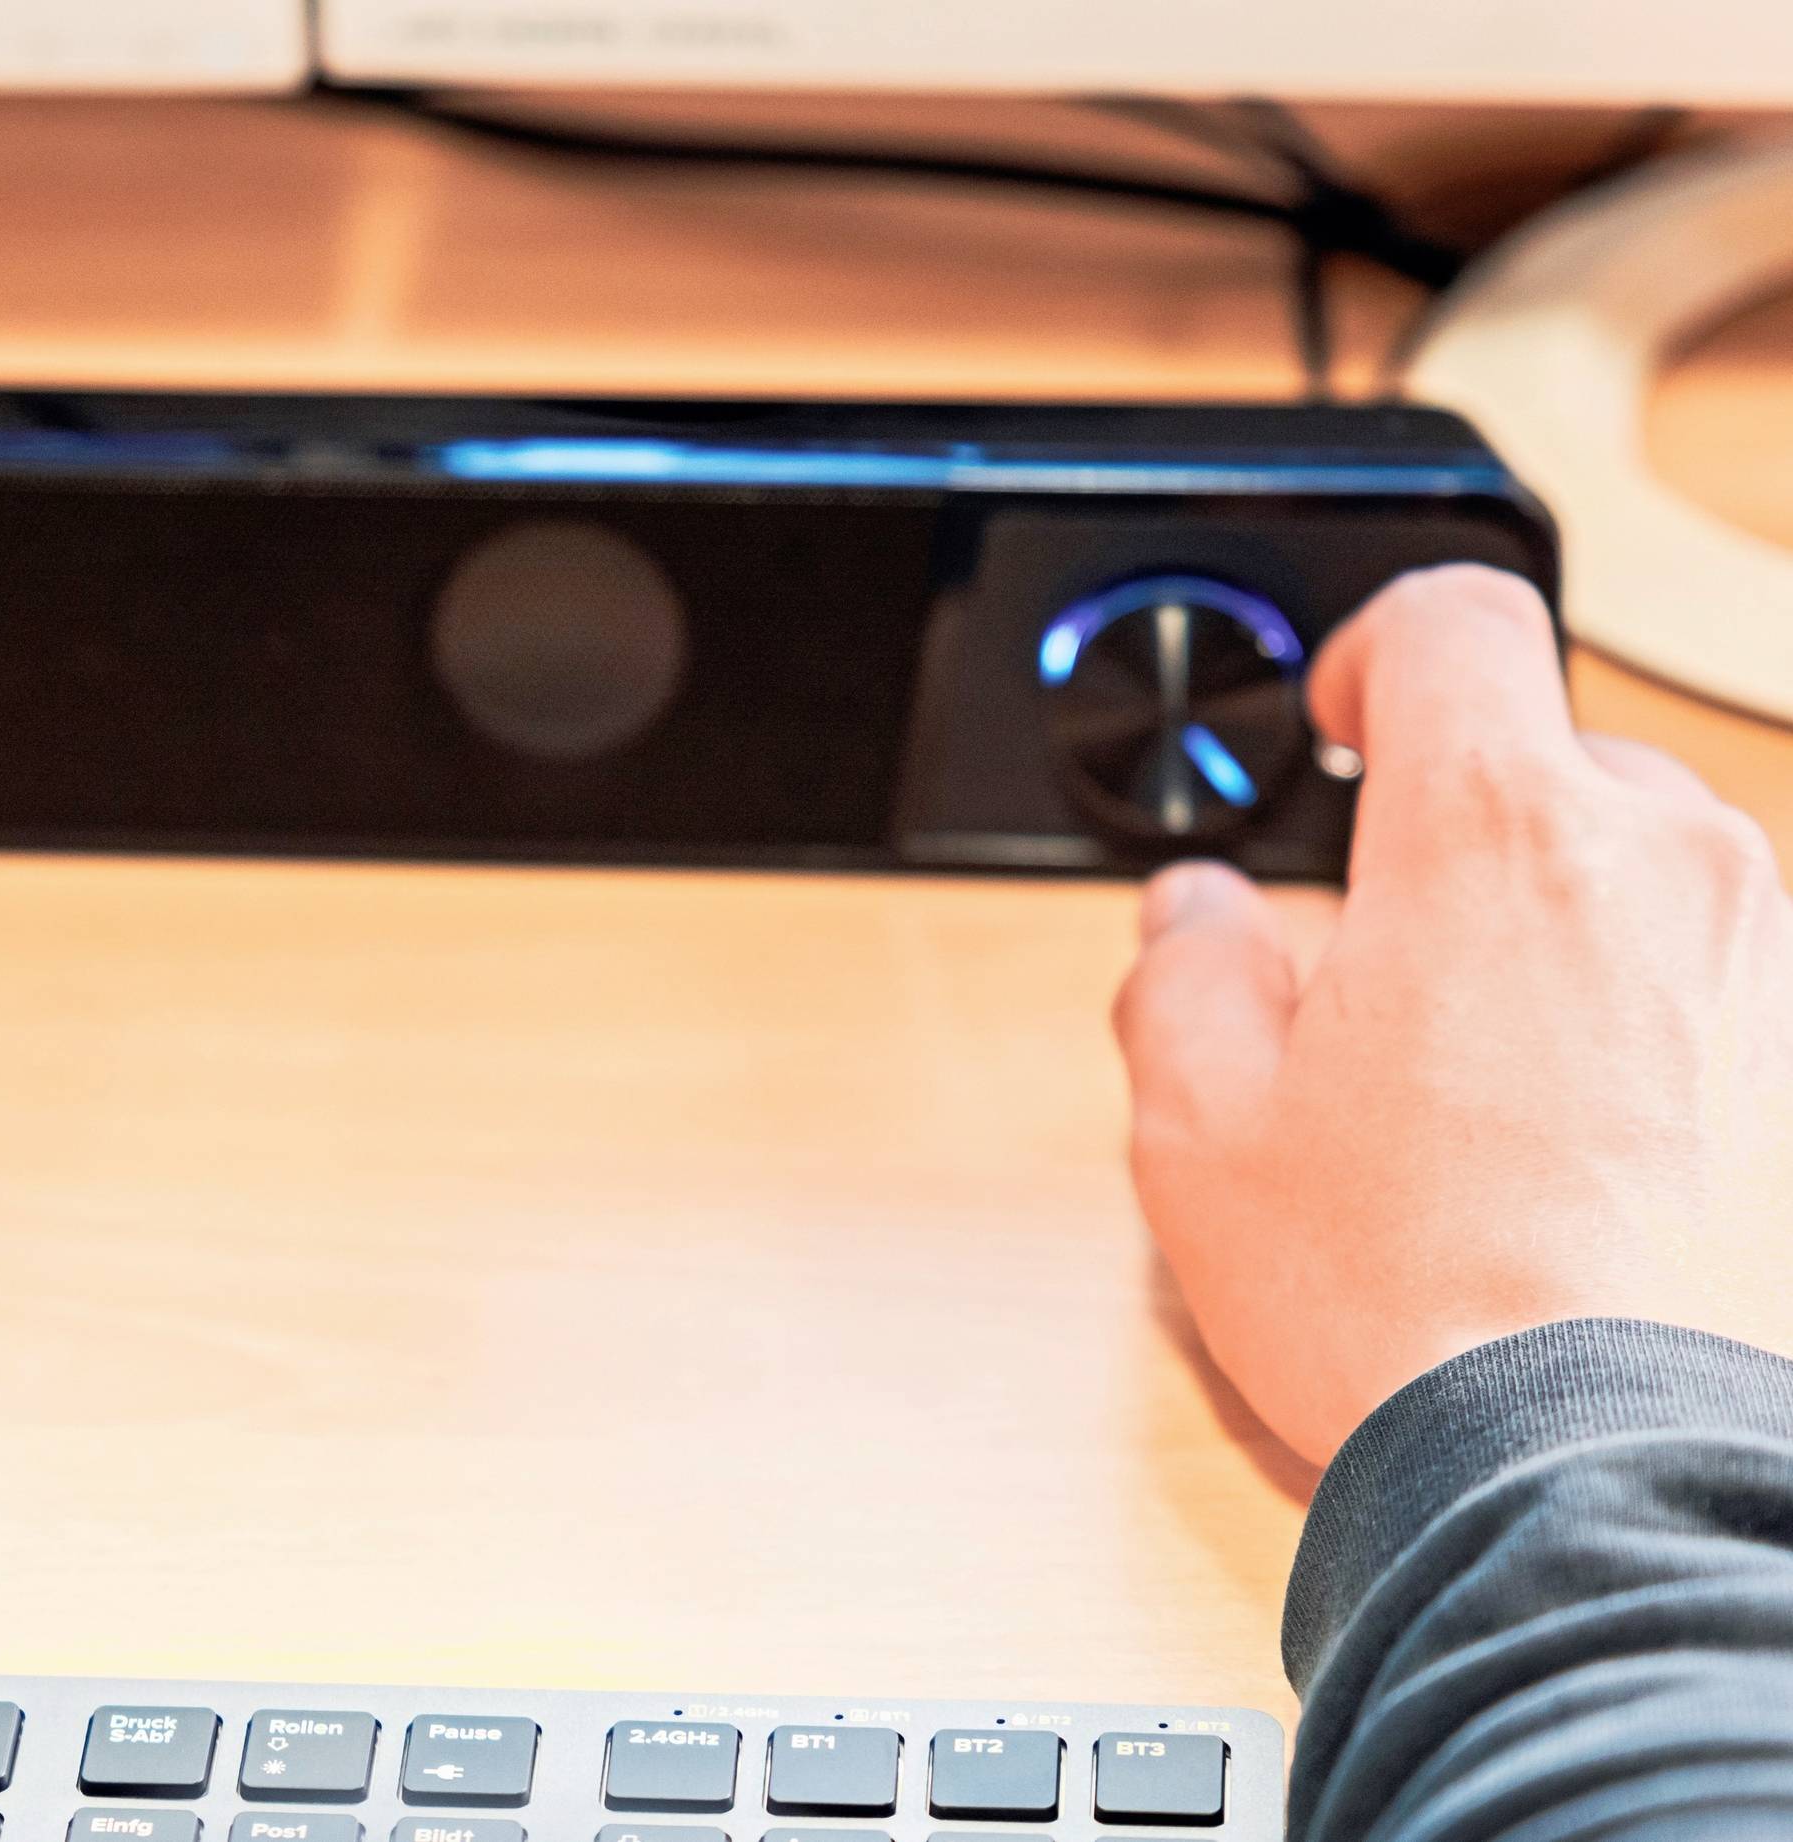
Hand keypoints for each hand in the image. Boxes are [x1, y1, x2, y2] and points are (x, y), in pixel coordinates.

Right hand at [1112, 564, 1792, 1465]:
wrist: (1606, 1470)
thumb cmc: (1418, 1300)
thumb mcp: (1204, 1131)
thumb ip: (1184, 975)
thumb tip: (1199, 922)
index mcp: (1492, 832)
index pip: (1457, 618)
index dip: (1380, 651)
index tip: (1348, 724)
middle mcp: (1665, 862)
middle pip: (1550, 761)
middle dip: (1456, 841)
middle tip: (1376, 979)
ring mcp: (1769, 963)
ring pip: (1643, 875)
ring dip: (1558, 936)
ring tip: (1480, 1092)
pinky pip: (1718, 986)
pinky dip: (1647, 1028)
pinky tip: (1577, 1154)